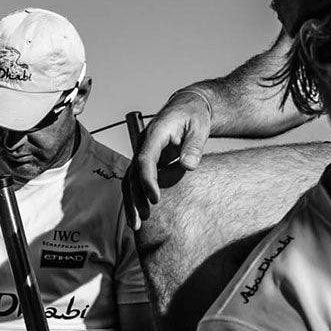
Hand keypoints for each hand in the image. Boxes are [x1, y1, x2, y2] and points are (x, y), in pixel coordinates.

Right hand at [125, 88, 214, 223]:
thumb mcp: (200, 127)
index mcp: (155, 133)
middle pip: (133, 173)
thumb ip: (194, 147)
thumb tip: (189, 166)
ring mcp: (143, 152)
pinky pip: (136, 180)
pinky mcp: (147, 160)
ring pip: (130, 179)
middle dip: (136, 197)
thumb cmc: (194, 115)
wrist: (188, 106)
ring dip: (131, 201)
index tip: (155, 199)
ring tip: (136, 224)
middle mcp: (144, 144)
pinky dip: (135, 196)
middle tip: (143, 218)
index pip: (145, 160)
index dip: (148, 180)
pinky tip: (138, 214)